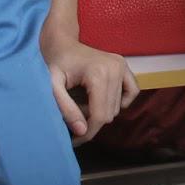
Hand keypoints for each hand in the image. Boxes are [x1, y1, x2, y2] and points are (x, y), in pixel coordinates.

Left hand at [42, 28, 138, 144]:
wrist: (62, 43)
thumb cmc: (54, 64)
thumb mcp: (51, 86)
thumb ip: (65, 108)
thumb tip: (82, 131)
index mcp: (98, 74)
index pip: (100, 115)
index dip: (87, 133)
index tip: (74, 140)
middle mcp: (115, 69)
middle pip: (109, 114)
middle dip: (91, 121)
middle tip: (73, 114)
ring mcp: (122, 65)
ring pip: (117, 107)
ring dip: (100, 111)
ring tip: (82, 102)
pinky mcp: (125, 65)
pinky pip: (132, 91)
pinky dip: (120, 101)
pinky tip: (103, 99)